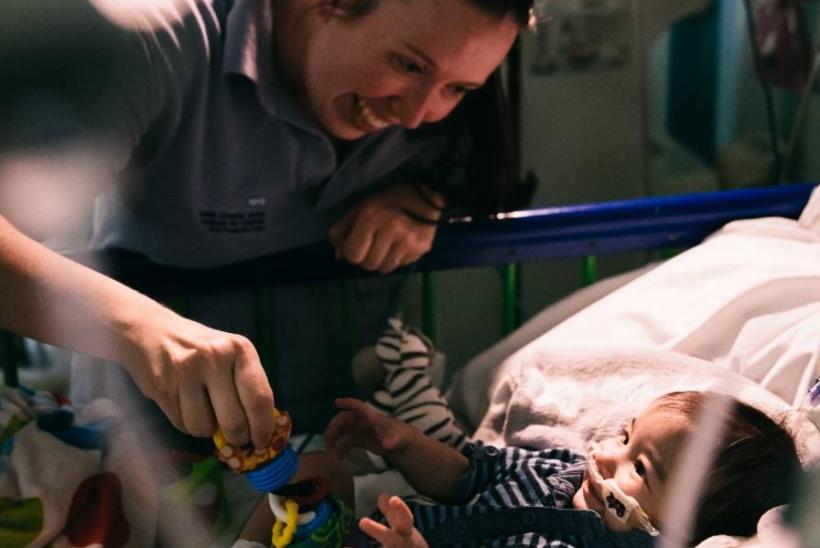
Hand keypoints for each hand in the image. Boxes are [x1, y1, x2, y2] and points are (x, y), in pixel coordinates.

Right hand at [122, 305, 274, 448]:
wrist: (148, 331)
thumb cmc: (199, 347)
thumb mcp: (230, 354)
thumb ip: (246, 385)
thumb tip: (261, 429)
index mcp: (239, 349)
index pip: (259, 398)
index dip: (263, 428)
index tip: (262, 443)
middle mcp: (214, 358)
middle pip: (234, 421)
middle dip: (237, 438)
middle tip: (236, 439)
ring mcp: (185, 372)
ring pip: (204, 428)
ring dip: (207, 429)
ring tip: (204, 410)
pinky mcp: (162, 387)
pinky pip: (182, 425)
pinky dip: (187, 423)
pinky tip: (184, 404)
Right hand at [324, 397, 409, 458]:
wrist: (402, 445)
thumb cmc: (399, 436)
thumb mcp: (396, 438)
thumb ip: (390, 440)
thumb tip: (387, 443)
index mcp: (371, 417)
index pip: (358, 406)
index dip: (348, 403)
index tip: (336, 402)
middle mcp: (363, 421)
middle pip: (344, 419)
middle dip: (334, 427)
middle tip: (328, 440)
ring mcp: (360, 430)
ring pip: (343, 430)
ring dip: (334, 438)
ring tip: (329, 449)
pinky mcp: (360, 439)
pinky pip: (346, 442)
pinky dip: (341, 448)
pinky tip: (339, 457)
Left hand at [328, 182, 443, 273]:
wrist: (427, 196)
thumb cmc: (390, 201)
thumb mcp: (362, 207)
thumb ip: (343, 229)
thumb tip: (339, 255)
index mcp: (371, 216)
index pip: (352, 254)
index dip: (351, 252)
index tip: (357, 244)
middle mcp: (390, 229)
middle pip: (368, 264)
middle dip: (366, 258)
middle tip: (373, 245)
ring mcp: (407, 241)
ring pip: (383, 269)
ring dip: (381, 261)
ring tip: (386, 246)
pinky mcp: (421, 249)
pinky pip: (399, 266)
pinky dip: (396, 260)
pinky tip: (400, 245)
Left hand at [359, 494, 428, 547]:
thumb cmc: (408, 543)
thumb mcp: (403, 528)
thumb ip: (392, 513)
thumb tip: (383, 495)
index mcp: (405, 534)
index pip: (405, 520)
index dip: (400, 510)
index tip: (392, 499)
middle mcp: (401, 545)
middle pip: (392, 539)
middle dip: (378, 531)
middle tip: (362, 522)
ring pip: (387, 545)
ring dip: (374, 533)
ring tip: (346, 547)